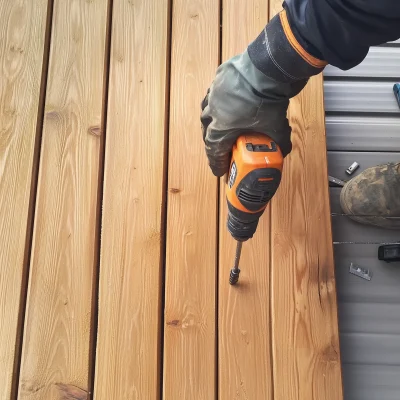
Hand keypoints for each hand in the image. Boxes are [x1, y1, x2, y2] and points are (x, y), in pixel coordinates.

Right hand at [200, 12, 323, 176]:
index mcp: (221, 128)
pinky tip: (225, 102)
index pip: (214, 151)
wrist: (269, 68)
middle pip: (207, 131)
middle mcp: (212, 112)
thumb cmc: (268, 102)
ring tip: (218, 125)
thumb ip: (279, 143)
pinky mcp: (220, 77)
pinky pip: (214, 92)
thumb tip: (283, 151)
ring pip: (207, 110)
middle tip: (221, 149)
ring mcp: (214, 93)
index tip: (219, 171)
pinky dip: (218, 101)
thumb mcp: (276, 128)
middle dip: (212, 143)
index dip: (217, 163)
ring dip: (211, 121)